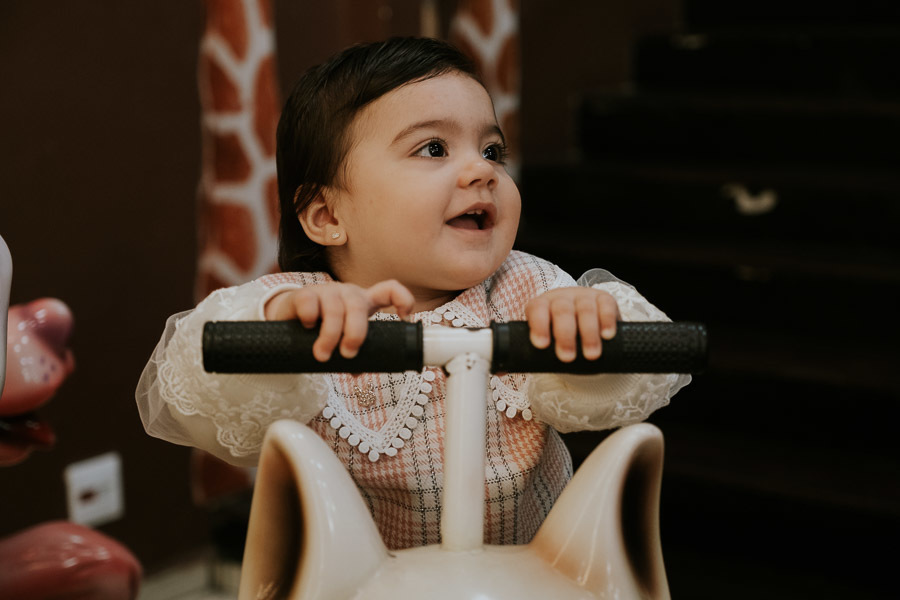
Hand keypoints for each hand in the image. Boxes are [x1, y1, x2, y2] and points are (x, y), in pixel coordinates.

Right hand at [264, 280, 414, 361]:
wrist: (289, 320)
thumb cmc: (323, 330)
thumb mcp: (342, 340)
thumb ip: (354, 355)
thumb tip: (358, 373)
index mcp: (365, 302)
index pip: (389, 290)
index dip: (402, 299)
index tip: (405, 318)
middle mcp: (348, 294)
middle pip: (358, 306)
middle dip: (355, 333)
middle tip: (348, 354)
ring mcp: (326, 292)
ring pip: (334, 308)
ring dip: (329, 335)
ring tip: (322, 356)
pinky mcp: (304, 293)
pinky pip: (310, 302)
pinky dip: (310, 318)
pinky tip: (307, 327)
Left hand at [525, 287, 619, 361]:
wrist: (582, 326)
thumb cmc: (557, 336)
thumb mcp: (544, 342)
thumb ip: (527, 354)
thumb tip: (504, 369)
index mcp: (541, 306)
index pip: (537, 310)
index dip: (538, 325)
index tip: (541, 345)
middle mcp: (561, 298)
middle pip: (562, 310)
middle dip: (564, 335)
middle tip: (567, 357)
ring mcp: (584, 296)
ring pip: (585, 309)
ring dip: (588, 333)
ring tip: (590, 355)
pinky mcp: (604, 299)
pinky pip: (606, 305)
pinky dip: (607, 320)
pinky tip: (607, 335)